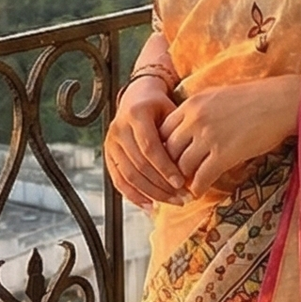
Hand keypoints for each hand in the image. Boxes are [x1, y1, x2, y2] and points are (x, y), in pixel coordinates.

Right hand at [105, 71, 187, 210]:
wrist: (137, 96)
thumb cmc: (160, 106)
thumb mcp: (171, 111)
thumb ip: (177, 134)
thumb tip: (191, 165)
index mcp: (136, 114)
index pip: (150, 147)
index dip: (165, 168)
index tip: (182, 183)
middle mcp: (119, 128)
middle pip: (139, 165)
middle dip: (161, 185)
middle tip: (182, 198)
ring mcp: (111, 142)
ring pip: (129, 175)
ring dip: (151, 193)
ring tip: (171, 202)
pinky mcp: (108, 154)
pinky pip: (119, 180)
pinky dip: (134, 195)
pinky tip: (150, 205)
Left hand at [162, 76, 300, 199]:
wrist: (282, 101)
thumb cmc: (254, 97)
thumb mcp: (217, 95)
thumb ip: (198, 110)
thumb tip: (186, 128)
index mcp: (191, 104)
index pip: (162, 130)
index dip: (163, 148)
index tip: (168, 158)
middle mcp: (195, 119)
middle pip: (167, 150)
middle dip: (169, 167)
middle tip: (174, 177)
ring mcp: (209, 137)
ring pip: (182, 166)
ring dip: (183, 179)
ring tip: (186, 187)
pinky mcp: (225, 154)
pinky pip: (201, 177)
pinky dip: (198, 188)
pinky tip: (199, 192)